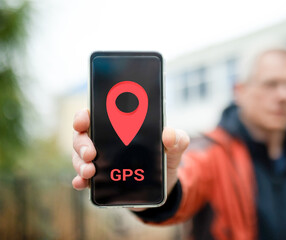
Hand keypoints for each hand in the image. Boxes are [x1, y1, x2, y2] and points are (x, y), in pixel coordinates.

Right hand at [72, 109, 189, 207]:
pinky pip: (84, 179)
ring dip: (80, 164)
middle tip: (91, 153)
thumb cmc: (166, 158)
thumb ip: (177, 138)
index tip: (84, 119)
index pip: (95, 115)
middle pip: (82, 137)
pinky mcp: (101, 180)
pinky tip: (82, 183)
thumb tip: (168, 134)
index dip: (84, 115)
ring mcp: (101, 161)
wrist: (164, 187)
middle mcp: (105, 142)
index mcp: (119, 127)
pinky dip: (80, 181)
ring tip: (90, 172)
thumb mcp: (175, 147)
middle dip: (81, 143)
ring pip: (80, 158)